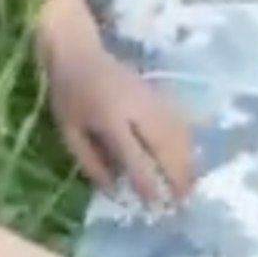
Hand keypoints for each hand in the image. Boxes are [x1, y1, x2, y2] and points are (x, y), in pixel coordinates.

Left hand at [37, 0, 194, 206]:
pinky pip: (179, 120)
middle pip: (165, 144)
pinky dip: (187, 142)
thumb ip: (91, 161)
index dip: (147, 182)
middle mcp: (136, 107)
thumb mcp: (69, 131)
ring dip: (186, 160)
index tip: (155, 205)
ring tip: (188, 185)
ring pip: (178, 132)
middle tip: (181, 201)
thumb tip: (116, 189)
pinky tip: (187, 158)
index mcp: (109, 117)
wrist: (80, 51)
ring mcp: (151, 97)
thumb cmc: (69, 94)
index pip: (135, 155)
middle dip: (176, 174)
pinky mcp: (158, 92)